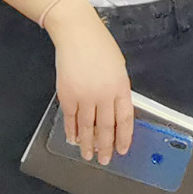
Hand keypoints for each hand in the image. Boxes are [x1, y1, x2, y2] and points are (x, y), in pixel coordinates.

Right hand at [49, 3, 135, 161]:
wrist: (77, 33)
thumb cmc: (100, 46)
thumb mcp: (118, 66)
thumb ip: (118, 89)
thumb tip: (116, 111)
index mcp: (121, 87)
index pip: (125, 119)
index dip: (124, 137)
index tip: (122, 149)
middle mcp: (104, 94)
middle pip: (106, 127)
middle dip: (105, 147)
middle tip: (104, 160)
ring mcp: (84, 96)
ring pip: (87, 127)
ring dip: (88, 144)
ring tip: (88, 155)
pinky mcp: (67, 95)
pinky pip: (70, 119)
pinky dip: (71, 131)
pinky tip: (73, 140)